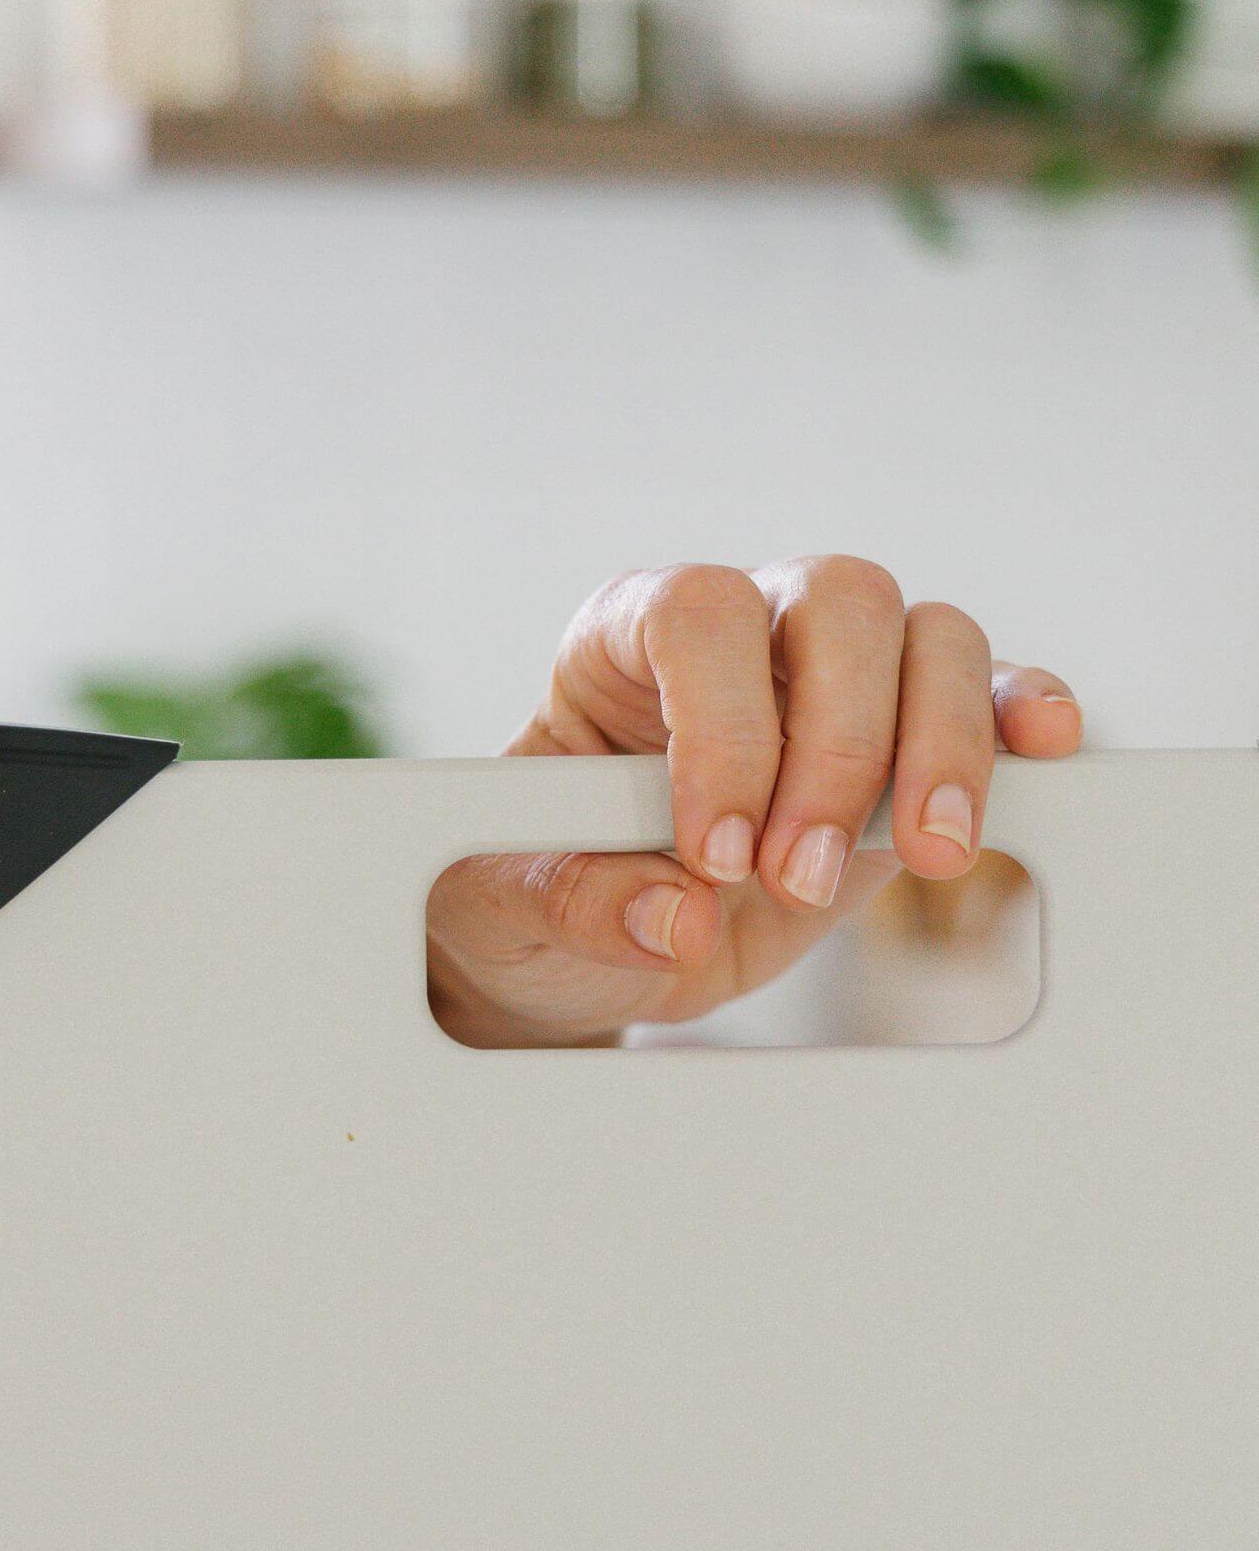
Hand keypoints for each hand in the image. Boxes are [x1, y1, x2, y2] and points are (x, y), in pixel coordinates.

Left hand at [427, 558, 1081, 1046]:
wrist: (576, 947)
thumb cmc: (529, 894)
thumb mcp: (508, 908)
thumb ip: (576, 902)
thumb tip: (676, 916)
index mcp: (624, 639)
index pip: (697, 617)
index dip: (722, 725)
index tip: (714, 849)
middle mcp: (743, 636)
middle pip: (837, 603)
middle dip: (838, 746)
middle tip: (794, 877)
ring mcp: (834, 683)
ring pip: (929, 638)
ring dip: (939, 747)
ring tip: (924, 857)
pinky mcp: (904, 748)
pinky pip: (987, 696)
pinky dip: (1017, 718)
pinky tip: (1042, 754)